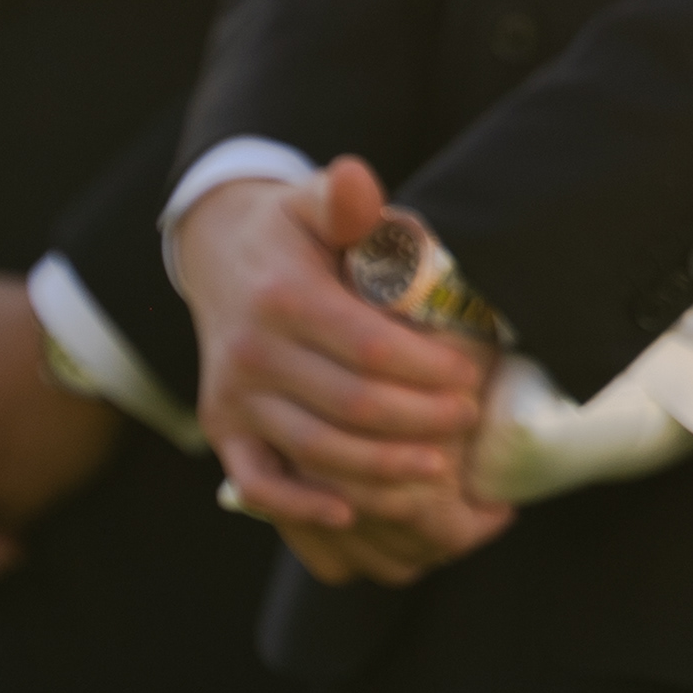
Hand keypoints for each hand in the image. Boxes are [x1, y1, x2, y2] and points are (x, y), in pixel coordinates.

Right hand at [187, 156, 508, 579]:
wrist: (218, 255)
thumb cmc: (291, 232)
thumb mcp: (316, 202)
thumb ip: (345, 199)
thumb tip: (357, 179)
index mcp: (282, 297)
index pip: (368, 347)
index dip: (427, 368)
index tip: (473, 374)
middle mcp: (251, 353)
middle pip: (350, 406)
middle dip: (420, 420)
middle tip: (468, 418)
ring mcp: (234, 399)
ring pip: (316, 451)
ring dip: (383, 469)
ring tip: (440, 467)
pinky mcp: (224, 432)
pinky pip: (259, 484)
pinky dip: (301, 508)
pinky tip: (350, 513)